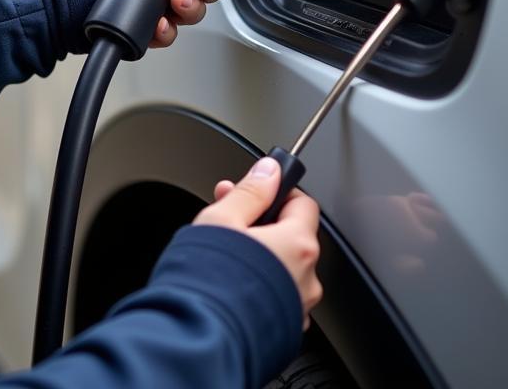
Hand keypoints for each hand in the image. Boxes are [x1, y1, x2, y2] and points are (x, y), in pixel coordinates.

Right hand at [193, 157, 322, 328]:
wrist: (200, 337)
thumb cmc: (209, 281)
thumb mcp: (222, 219)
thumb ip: (249, 191)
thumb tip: (268, 171)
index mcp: (297, 244)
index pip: (303, 203)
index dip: (277, 192)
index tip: (256, 191)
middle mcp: (307, 277)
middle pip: (293, 236)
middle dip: (263, 224)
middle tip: (230, 219)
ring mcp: (297, 306)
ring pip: (285, 268)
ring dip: (263, 257)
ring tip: (226, 256)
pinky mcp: (284, 328)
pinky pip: (278, 295)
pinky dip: (261, 285)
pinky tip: (233, 283)